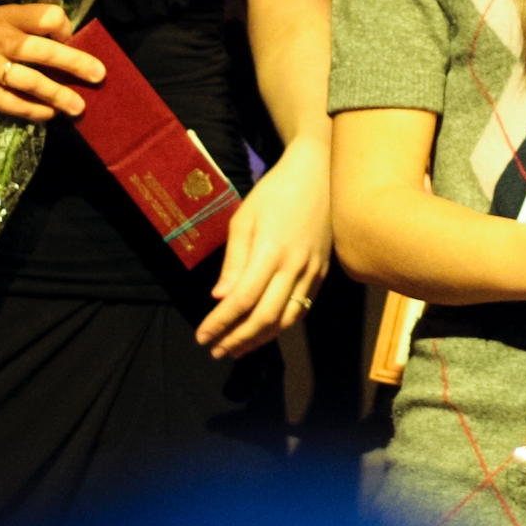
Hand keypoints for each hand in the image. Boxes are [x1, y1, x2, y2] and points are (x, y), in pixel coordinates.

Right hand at [0, 3, 106, 121]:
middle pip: (40, 49)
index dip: (64, 29)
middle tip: (97, 76)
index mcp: (6, 17)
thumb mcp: (4, 26)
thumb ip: (34, 30)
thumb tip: (76, 44)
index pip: (46, 16)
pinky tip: (50, 114)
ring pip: (29, 80)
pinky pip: (13, 103)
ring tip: (79, 106)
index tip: (69, 41)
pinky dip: (35, 110)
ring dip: (57, 94)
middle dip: (73, 63)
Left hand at [197, 138, 333, 360]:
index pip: (241, 300)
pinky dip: (282, 326)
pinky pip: (302, 308)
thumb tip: (220, 297)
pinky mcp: (323, 272)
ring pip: (287, 320)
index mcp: (270, 253)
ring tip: (238, 349)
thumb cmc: (275, 192)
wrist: (319, 173)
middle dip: (238, 339)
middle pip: (265, 318)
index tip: (202, 337)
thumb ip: (234, 261)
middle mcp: (294, 268)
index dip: (220, 323)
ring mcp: (312, 272)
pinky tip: (265, 330)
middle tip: (216, 352)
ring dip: (261, 340)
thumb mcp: (245, 218)